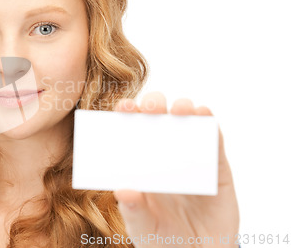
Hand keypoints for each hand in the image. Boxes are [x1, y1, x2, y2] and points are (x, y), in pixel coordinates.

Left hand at [113, 92, 238, 247]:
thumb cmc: (163, 237)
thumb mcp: (143, 227)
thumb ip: (133, 211)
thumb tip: (123, 191)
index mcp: (140, 161)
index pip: (130, 128)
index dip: (127, 113)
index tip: (123, 107)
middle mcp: (164, 152)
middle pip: (158, 117)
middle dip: (154, 104)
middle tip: (150, 107)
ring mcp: (191, 155)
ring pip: (187, 121)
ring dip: (184, 108)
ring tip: (179, 110)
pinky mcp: (217, 165)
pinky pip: (214, 139)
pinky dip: (210, 125)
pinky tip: (204, 116)